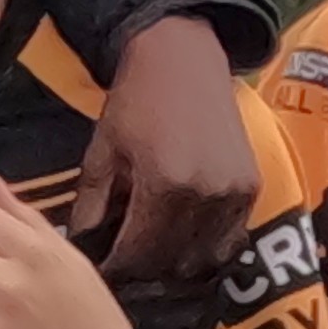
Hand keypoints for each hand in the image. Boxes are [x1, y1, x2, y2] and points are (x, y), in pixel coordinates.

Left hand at [74, 19, 259, 289]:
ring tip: (153, 255)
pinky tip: (184, 240)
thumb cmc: (137, 99)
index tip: (103, 271)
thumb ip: (90, 204)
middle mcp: (205, 195)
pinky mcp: (250, 187)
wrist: (183, 57)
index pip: (139, 255)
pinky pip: (230, 239)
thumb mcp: (102, 149)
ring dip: (177, 264)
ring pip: (204, 259)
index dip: (117, 269)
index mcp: (165, 185)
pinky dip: (207, 248)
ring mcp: (233, 193)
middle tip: (125, 264)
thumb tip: (77, 246)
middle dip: (145, 271)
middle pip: (172, 263)